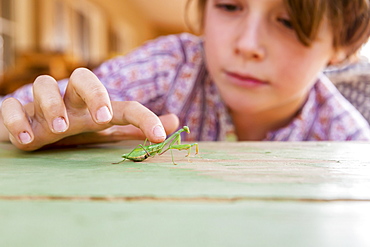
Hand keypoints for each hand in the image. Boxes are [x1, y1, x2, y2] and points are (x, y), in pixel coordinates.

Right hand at [0, 68, 178, 150]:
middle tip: (101, 118)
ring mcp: (43, 105)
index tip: (160, 136)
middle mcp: (72, 101)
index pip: (125, 105)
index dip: (145, 117)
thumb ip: (137, 127)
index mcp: (97, 107)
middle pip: (83, 77)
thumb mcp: (108, 130)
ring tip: (58, 129)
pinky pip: (11, 106)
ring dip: (52, 104)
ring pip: (44, 85)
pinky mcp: (18, 113)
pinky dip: (16, 119)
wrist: (35, 130)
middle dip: (94, 93)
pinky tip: (27, 139)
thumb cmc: (77, 129)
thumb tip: (174, 120)